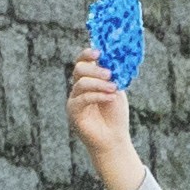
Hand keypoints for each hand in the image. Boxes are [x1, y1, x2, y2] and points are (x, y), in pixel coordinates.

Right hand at [63, 48, 144, 189]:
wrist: (113, 137)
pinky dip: (98, 96)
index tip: (99, 52)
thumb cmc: (115, 114)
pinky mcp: (73, 112)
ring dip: (99, 84)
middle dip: (95, 70)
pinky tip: (110, 98)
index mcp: (89, 79)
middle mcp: (79, 88)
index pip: (82, 61)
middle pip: (78, 69)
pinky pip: (82, 99)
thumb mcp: (116, 90)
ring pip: (80, 84)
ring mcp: (74, 99)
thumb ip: (113, 76)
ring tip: (113, 89)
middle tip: (109, 74)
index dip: (87, 54)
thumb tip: (113, 58)